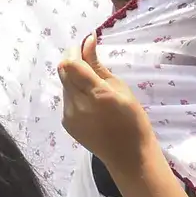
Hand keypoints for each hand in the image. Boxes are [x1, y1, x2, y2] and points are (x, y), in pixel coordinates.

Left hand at [59, 35, 154, 169]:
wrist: (127, 155)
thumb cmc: (132, 120)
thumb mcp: (120, 89)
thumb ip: (98, 66)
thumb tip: (87, 41)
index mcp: (96, 94)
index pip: (71, 64)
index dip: (75, 51)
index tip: (85, 45)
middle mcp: (78, 105)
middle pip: (63, 72)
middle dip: (72, 60)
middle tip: (87, 59)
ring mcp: (69, 115)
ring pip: (64, 85)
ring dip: (73, 77)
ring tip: (92, 83)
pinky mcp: (66, 123)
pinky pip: (66, 99)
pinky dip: (74, 93)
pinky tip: (89, 100)